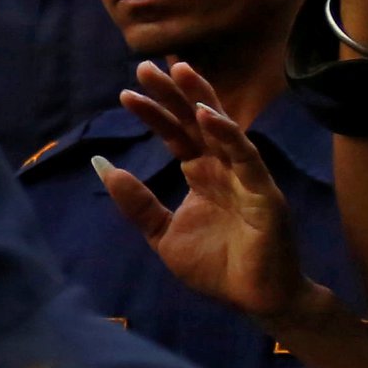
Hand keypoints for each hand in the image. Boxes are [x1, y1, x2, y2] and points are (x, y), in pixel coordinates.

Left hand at [99, 60, 324, 329]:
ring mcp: (247, 177)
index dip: (154, 114)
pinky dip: (228, 135)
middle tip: (147, 67)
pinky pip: (247, 157)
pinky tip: (208, 115)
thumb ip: (136, 202)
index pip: (175, 135)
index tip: (126, 94)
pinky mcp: (265, 193)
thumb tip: (103, 166)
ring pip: (223, 129)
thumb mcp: (162, 233)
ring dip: (202, 99)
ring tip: (180, 71)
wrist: (254, 301)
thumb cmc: (215, 268)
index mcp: (202, 174)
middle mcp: (224, 168)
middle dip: (174, 93)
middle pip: (197, 121)